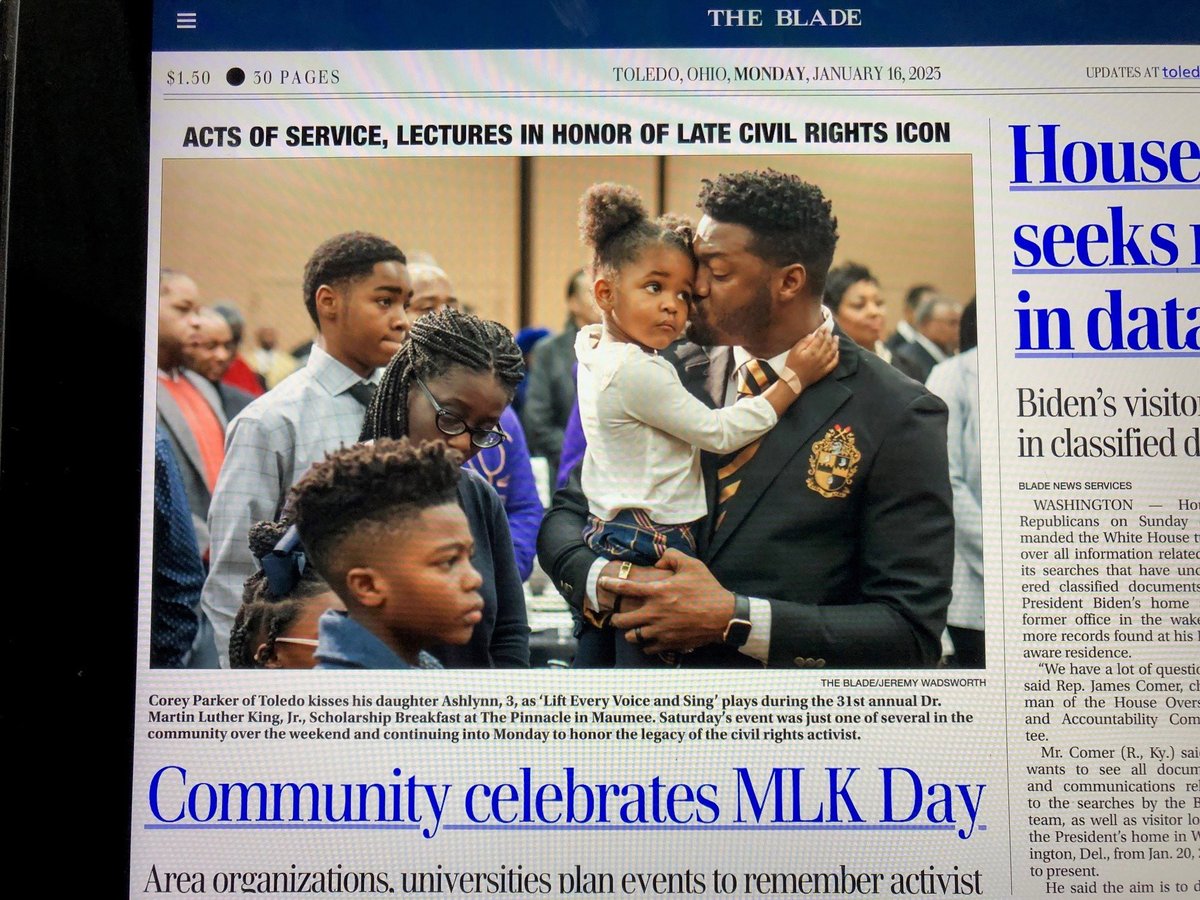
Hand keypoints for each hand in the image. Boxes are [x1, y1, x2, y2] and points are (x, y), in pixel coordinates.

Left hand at [605, 549, 734, 654]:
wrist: (724, 616)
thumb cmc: (708, 589)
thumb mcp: (692, 565)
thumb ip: (672, 556)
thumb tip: (658, 559)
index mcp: (658, 592)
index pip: (625, 588)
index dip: (610, 585)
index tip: (602, 583)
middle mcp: (655, 613)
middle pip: (622, 620)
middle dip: (616, 618)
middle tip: (617, 616)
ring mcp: (661, 630)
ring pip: (632, 637)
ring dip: (629, 633)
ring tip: (632, 630)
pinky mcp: (669, 643)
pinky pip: (648, 649)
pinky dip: (645, 645)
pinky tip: (648, 641)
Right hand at [783, 330, 838, 389]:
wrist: (794, 381)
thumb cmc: (792, 365)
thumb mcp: (794, 351)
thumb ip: (803, 342)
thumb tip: (812, 335)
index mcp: (812, 352)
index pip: (820, 339)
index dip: (822, 332)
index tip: (823, 327)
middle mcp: (820, 357)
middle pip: (827, 344)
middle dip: (829, 335)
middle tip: (829, 330)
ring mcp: (823, 364)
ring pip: (832, 352)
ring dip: (835, 344)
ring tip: (836, 338)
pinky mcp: (824, 371)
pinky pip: (833, 363)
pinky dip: (836, 356)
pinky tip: (837, 352)